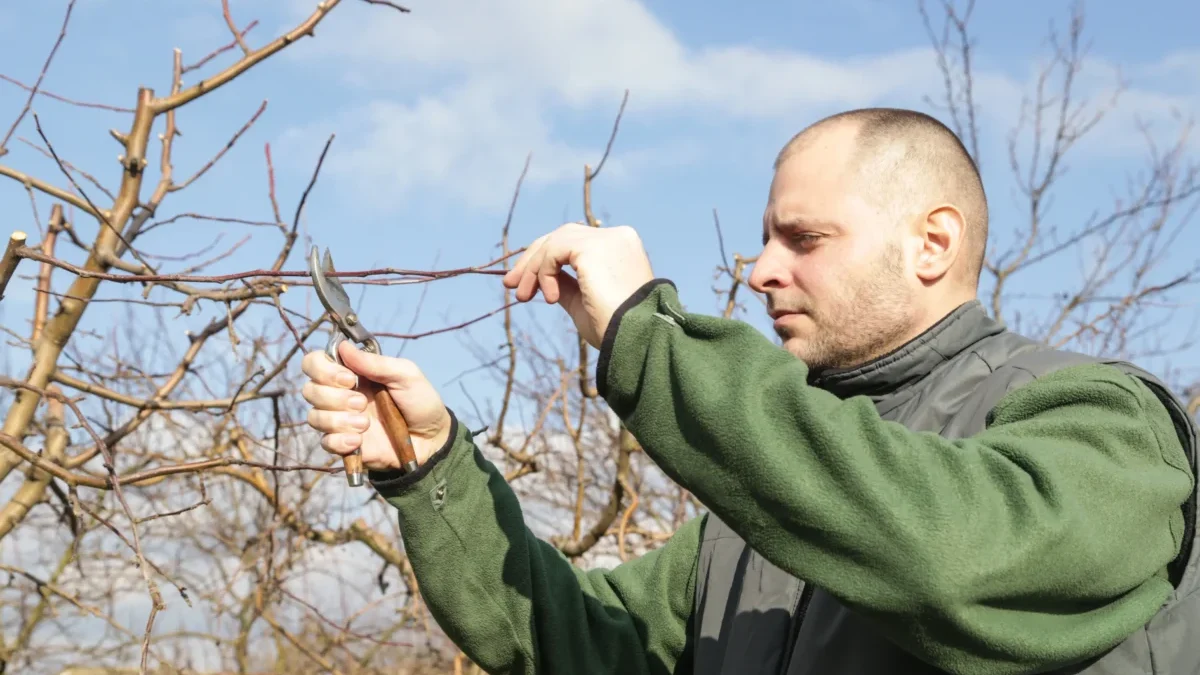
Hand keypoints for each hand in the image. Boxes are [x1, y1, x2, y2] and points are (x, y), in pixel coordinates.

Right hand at [301, 341, 451, 470]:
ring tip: (365, 424)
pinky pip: (325, 442)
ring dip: (339, 419)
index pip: (314, 363)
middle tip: (362, 402)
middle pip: (310, 390)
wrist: (432, 439)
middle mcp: (340, 395)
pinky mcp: (344, 444)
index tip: (349, 378)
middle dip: (334, 397)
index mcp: (351, 373)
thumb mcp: (406, 375)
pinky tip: (359, 441)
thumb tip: (343, 346)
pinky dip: (340, 441)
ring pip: (315, 416)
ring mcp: (340, 420)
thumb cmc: (420, 401)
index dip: (323, 369)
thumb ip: (376, 362)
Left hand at [503, 223, 653, 347]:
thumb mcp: (584, 303)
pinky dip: (543, 272)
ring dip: (533, 269)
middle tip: (511, 286)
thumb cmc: (616, 330)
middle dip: (533, 260)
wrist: (637, 340)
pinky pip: (554, 251)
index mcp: (621, 249)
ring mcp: (607, 240)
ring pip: (555, 241)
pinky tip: (550, 298)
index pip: (575, 243)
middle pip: (562, 236)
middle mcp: (617, 238)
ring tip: (524, 297)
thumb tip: (542, 277)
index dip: (546, 260)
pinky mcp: (594, 248)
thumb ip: (566, 285)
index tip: (524, 285)